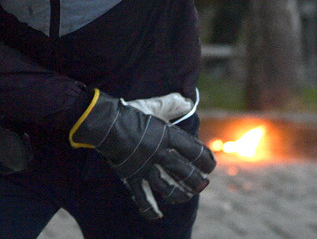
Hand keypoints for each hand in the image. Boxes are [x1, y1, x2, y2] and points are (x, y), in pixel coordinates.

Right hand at [69, 90, 215, 219]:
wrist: (105, 123)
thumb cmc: (130, 113)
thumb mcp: (154, 105)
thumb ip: (172, 104)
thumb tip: (188, 101)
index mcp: (168, 136)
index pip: (195, 151)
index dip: (206, 160)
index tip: (210, 165)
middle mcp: (160, 154)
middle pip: (185, 173)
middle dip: (197, 181)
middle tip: (203, 184)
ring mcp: (146, 168)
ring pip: (169, 188)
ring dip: (181, 195)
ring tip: (187, 196)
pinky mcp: (132, 177)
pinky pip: (143, 197)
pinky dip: (150, 208)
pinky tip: (159, 215)